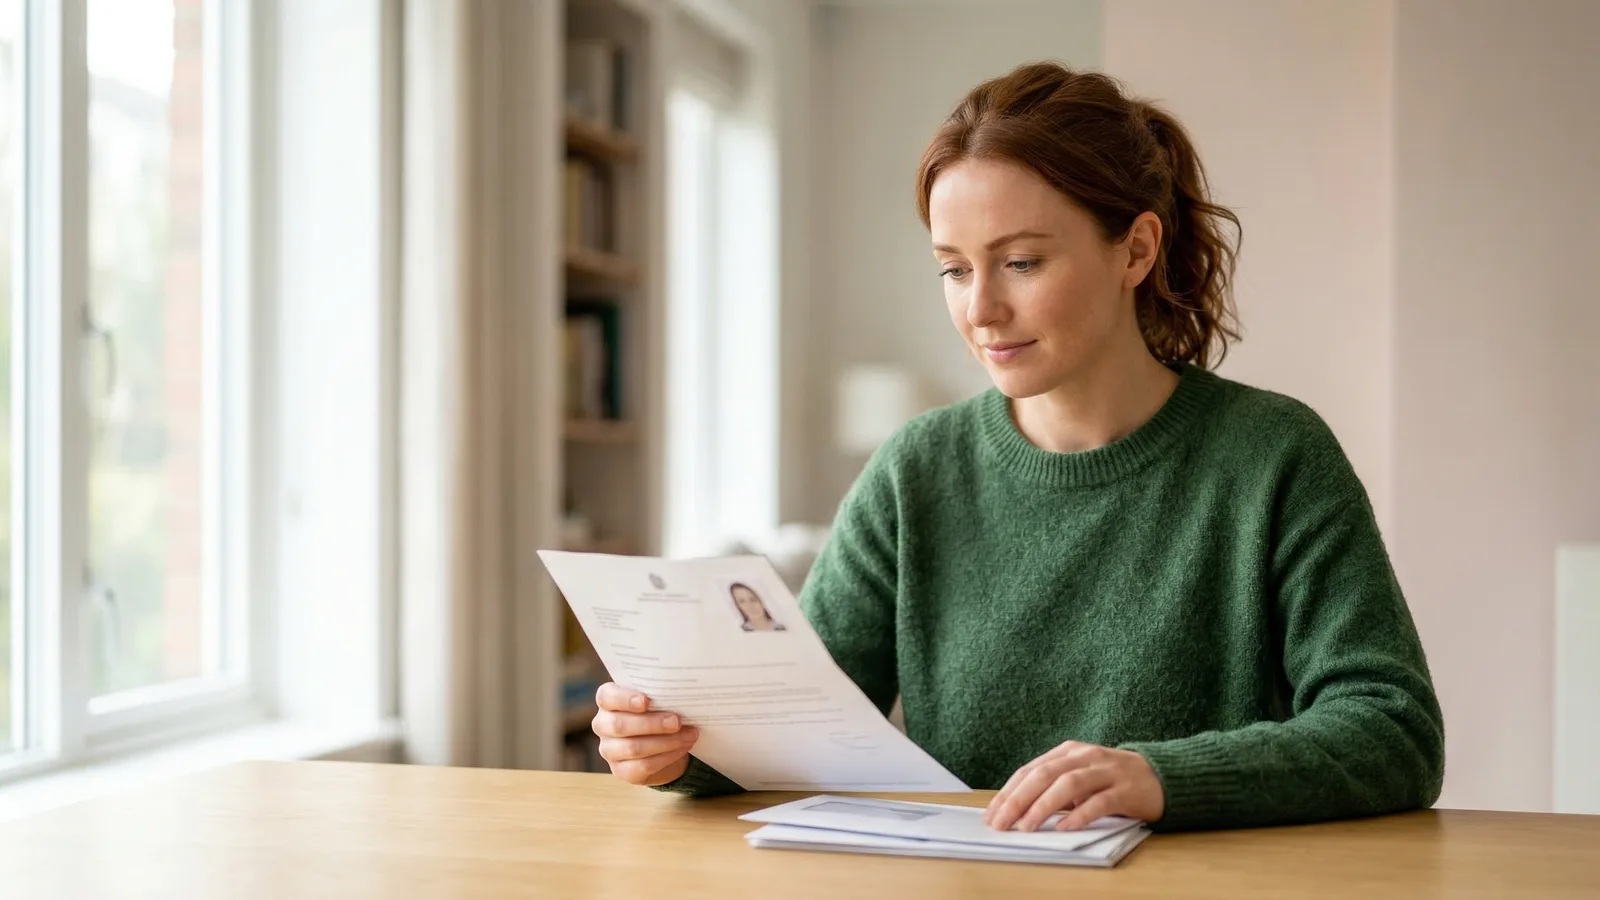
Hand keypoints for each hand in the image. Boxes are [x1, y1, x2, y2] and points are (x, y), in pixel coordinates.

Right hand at [593, 682, 699, 785]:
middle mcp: (602, 725)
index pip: (606, 697)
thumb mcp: (657, 699)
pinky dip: (667, 756)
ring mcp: (609, 750)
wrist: (663, 743)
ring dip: (666, 742)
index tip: (646, 701)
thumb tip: (680, 694)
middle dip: (652, 724)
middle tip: (677, 721)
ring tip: (689, 735)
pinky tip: (683, 747)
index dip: (624, 699)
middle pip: (619, 725)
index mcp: (607, 701)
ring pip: (633, 748)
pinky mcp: (621, 771)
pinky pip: (643, 766)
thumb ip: (660, 694)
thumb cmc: (658, 712)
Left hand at [984, 741, 1164, 831]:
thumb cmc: (1111, 780)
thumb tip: (1017, 811)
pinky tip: (1066, 827)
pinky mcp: (1126, 789)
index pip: (1031, 770)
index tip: (992, 814)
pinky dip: (1081, 815)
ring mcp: (1107, 771)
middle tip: (1002, 822)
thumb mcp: (1079, 778)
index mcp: (1068, 752)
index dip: (1009, 792)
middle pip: (1045, 774)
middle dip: (1019, 799)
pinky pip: (1100, 801)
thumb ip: (1053, 788)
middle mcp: (1085, 756)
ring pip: (1069, 785)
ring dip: (1044, 806)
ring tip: (1027, 826)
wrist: (1161, 776)